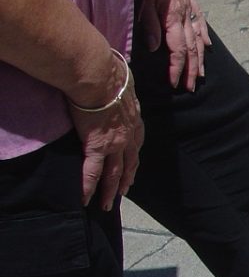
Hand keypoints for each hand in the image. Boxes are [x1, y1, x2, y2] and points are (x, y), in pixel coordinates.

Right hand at [69, 55, 143, 210]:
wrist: (99, 75)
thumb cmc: (109, 72)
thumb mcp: (125, 83)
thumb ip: (124, 90)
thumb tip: (122, 82)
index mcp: (135, 121)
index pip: (136, 145)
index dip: (134, 159)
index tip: (133, 169)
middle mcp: (128, 136)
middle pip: (129, 164)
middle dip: (127, 180)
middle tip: (123, 193)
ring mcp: (114, 144)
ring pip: (113, 174)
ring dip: (110, 191)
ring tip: (106, 204)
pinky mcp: (96, 146)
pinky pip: (92, 172)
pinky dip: (88, 187)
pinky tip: (85, 199)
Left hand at [141, 0, 209, 89]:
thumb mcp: (144, 0)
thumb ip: (150, 24)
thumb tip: (154, 48)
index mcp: (173, 19)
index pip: (178, 50)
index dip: (177, 68)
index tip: (175, 83)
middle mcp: (186, 18)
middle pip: (191, 49)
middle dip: (191, 71)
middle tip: (191, 87)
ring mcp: (191, 10)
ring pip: (198, 40)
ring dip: (200, 59)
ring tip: (201, 74)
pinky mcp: (191, 2)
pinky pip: (201, 23)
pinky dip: (205, 37)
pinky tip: (208, 47)